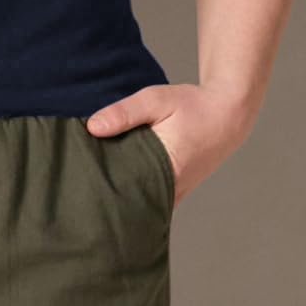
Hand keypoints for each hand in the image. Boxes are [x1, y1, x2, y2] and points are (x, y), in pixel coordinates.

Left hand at [83, 83, 247, 203]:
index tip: (80, 191)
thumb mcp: (156, 100)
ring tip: (91, 196)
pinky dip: (136, 198)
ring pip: (142, 206)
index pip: (126, 192)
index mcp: (166, 168)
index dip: (102, 193)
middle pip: (131, 204)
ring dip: (122, 201)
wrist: (228, 115)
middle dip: (107, 201)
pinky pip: (152, 202)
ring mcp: (177, 193)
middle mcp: (173, 188)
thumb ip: (124, 113)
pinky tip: (115, 192)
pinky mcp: (178, 191)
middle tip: (78, 198)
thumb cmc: (193, 106)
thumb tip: (92, 128)